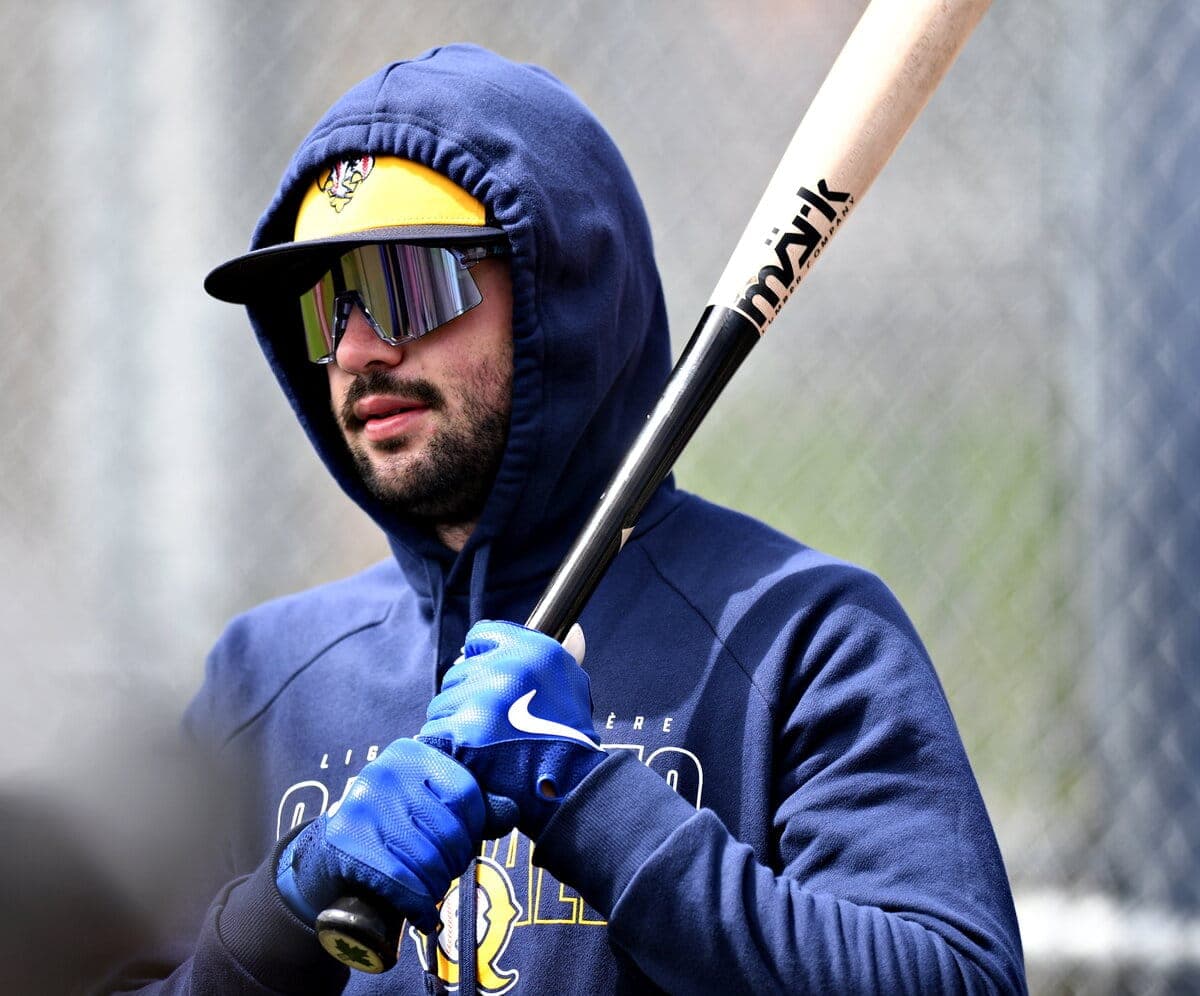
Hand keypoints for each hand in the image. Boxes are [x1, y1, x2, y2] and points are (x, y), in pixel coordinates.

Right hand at [275, 738, 483, 932]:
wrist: (326, 856)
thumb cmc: (389, 828)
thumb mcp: (428, 805)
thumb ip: (470, 806)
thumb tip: (511, 813)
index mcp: (410, 754)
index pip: (466, 793)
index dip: (474, 827)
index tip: (464, 843)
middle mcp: (385, 771)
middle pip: (449, 831)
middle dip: (454, 862)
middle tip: (445, 873)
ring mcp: (362, 805)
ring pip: (428, 861)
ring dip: (436, 886)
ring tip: (430, 889)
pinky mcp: (346, 843)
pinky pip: (401, 882)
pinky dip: (418, 906)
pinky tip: (421, 914)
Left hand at [419, 620, 603, 839]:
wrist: (568, 786)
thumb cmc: (568, 736)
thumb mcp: (571, 683)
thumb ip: (563, 653)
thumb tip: (573, 630)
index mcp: (534, 650)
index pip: (480, 637)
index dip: (483, 659)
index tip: (492, 680)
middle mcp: (506, 668)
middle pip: (457, 673)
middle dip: (468, 697)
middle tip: (496, 722)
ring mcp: (481, 700)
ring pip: (443, 703)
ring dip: (456, 722)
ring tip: (487, 743)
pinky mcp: (461, 733)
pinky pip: (436, 731)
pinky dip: (448, 746)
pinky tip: (474, 757)